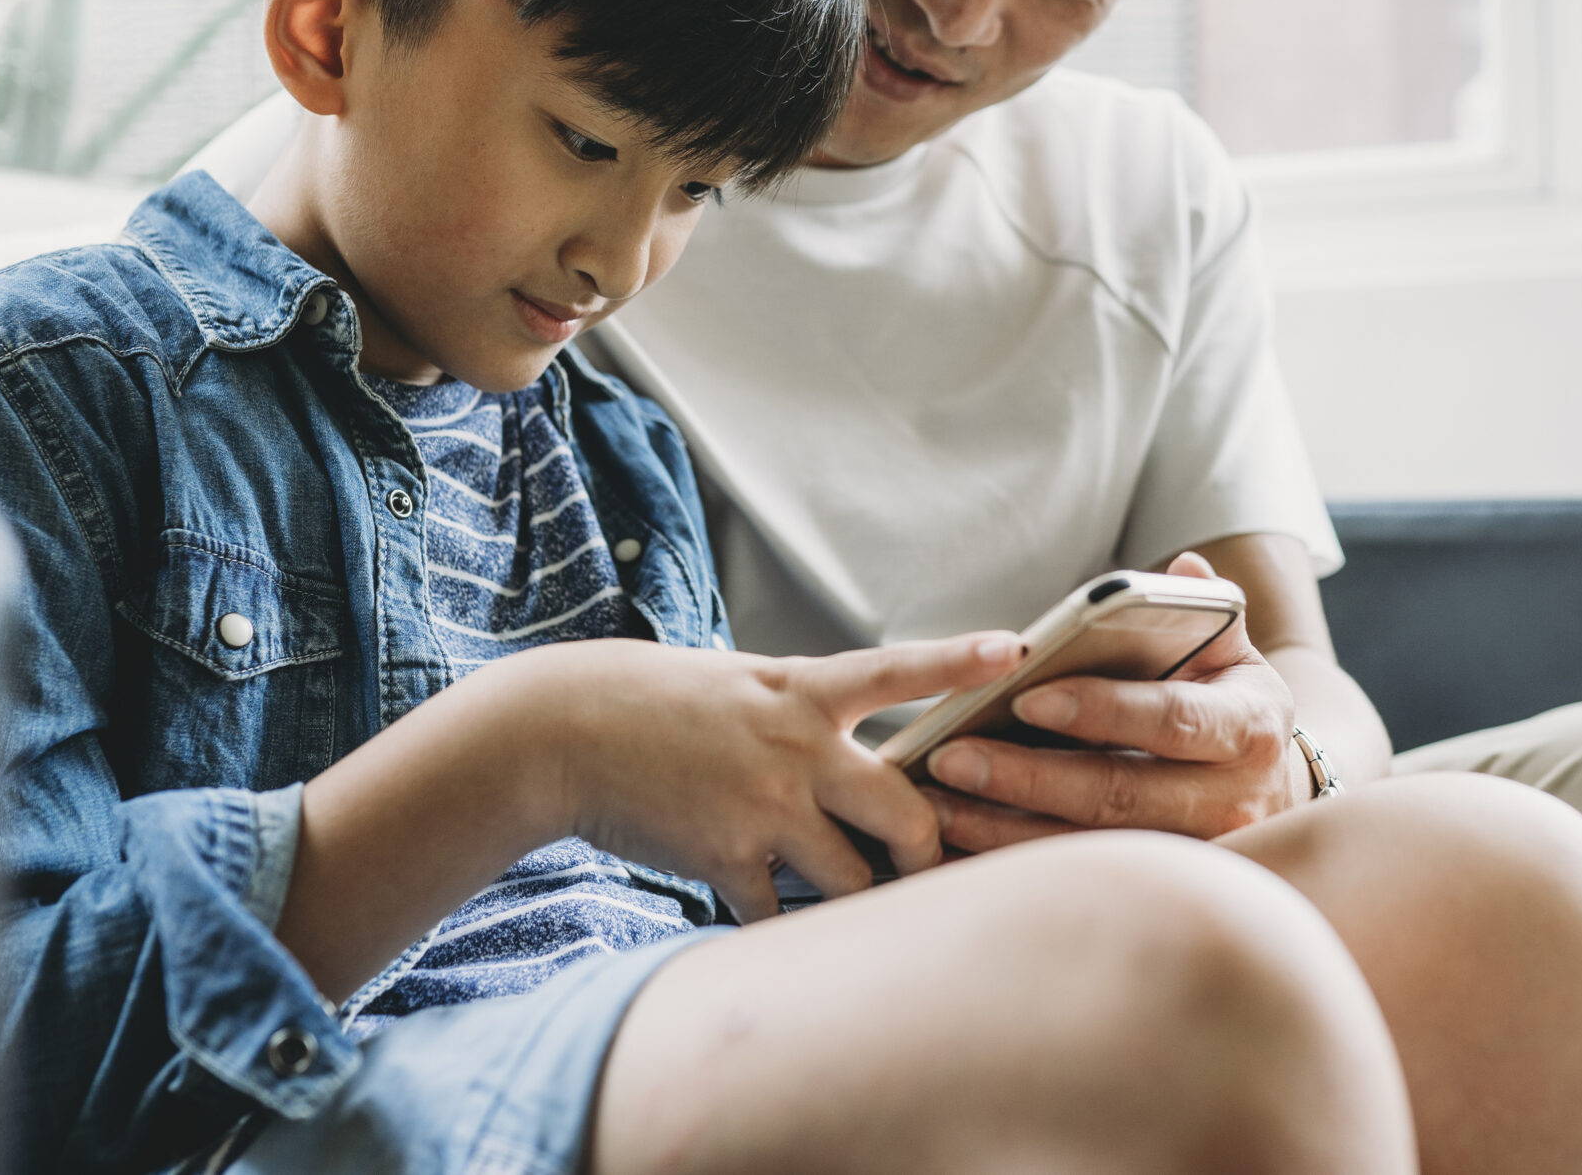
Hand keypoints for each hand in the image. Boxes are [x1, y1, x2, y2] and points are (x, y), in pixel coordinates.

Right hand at [524, 631, 1023, 922]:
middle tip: (931, 872)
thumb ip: (808, 716)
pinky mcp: (727, 856)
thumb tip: (862, 766)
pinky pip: (780, 917)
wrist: (564, 731)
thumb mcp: (742, 684)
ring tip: (854, 914)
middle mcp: (798, 746)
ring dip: (857, 902)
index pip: (899, 669)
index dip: (960, 660)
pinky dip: (781, 932)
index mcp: (804, 690)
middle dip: (931, 854)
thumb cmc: (657, 705)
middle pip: (908, 811)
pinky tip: (768, 932)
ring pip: (854, 879)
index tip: (1017, 650)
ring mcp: (766, 804)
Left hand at [922, 553, 1301, 850]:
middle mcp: (1231, 800)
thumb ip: (1203, 611)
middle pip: (1118, 794)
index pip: (1170, 718)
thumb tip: (1186, 569)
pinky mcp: (1163, 892)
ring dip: (1006, 830)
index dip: (1101, 709)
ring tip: (935, 805)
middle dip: (1027, 777)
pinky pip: (1079, 883)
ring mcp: (1199, 856)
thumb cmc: (1228, 706)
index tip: (1027, 698)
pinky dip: (1017, 866)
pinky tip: (958, 851)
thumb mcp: (1231, 654)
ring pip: (1091, 849)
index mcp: (1249, 727)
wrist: (1276, 792)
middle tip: (949, 757)